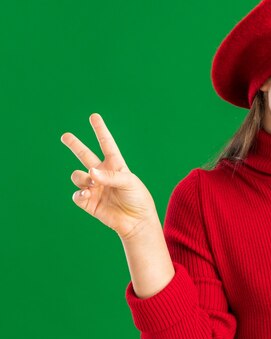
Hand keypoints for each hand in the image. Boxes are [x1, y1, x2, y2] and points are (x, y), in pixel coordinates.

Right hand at [61, 113, 158, 239]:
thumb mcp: (129, 182)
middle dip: (75, 145)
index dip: (100, 130)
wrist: (136, 221)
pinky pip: (77, 194)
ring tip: (92, 185)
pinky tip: (87, 194)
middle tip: (65, 136)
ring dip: (82, 178)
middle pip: (85, 155)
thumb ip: (110, 176)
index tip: (94, 116)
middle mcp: (102, 174)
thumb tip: (90, 172)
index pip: (107, 144)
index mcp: (116, 165)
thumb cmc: (137, 199)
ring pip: (77, 176)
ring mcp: (94, 187)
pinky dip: (80, 193)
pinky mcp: (88, 201)